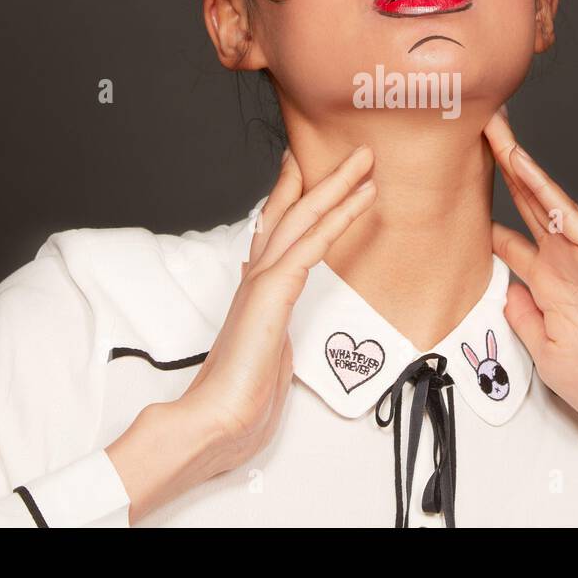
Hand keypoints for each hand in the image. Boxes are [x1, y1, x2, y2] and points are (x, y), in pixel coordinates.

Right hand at [107, 144, 375, 521]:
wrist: (214, 423)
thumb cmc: (238, 405)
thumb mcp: (264, 363)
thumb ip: (272, 341)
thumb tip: (277, 341)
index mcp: (255, 294)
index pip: (276, 234)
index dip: (294, 200)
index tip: (307, 174)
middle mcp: (256, 279)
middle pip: (290, 214)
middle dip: (321, 181)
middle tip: (350, 154)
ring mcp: (263, 282)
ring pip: (303, 219)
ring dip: (335, 186)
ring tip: (363, 162)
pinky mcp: (272, 292)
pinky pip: (311, 244)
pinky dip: (337, 217)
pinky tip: (358, 198)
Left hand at [483, 107, 577, 477]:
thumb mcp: (547, 353)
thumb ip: (523, 318)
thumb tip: (503, 292)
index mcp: (549, 290)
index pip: (508, 242)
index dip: (480, 217)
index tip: (453, 195)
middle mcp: (564, 266)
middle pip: (523, 206)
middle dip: (498, 170)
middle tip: (474, 134)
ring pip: (542, 198)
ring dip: (515, 162)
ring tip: (492, 128)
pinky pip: (566, 212)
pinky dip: (542, 186)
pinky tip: (519, 161)